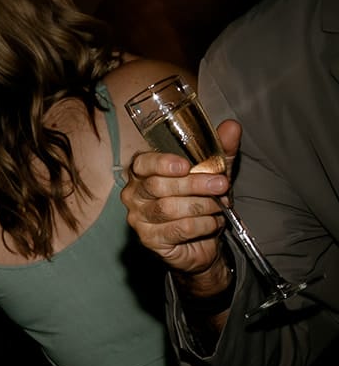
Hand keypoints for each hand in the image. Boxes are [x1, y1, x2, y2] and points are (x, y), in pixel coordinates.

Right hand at [121, 119, 239, 285]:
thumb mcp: (214, 170)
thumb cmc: (201, 198)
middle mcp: (134, 195)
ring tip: (220, 206)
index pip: (142, 163)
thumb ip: (221, 149)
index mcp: (143, 172)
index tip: (185, 165)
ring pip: (167, 208)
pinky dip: (201, 225)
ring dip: (201, 206)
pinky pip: (177, 230)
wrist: (202, 237)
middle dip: (194, 185)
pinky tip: (213, 222)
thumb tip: (231, 127)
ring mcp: (138, 218)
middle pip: (157, 186)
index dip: (161, 163)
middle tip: (220, 185)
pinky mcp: (149, 239)